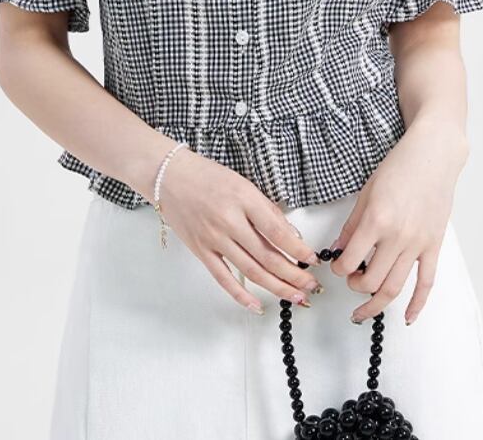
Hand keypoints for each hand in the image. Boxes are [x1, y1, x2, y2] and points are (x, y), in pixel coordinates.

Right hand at [157, 149, 322, 312]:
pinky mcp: (200, 250)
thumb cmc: (207, 176)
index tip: (313, 260)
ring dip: (276, 287)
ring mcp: (213, 238)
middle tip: (310, 285)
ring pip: (251, 271)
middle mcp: (229, 221)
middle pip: (268, 257)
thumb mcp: (243, 184)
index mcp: (244, 199)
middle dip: (294, 275)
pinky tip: (257, 305)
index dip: (299, 250)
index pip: (278, 232)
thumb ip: (266, 210)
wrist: (169, 177)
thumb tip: (290, 235)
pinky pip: (223, 278)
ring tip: (295, 296)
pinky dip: (241, 296)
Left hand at [329, 119, 468, 324]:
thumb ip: (352, 225)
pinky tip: (406, 318)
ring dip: (376, 303)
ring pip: (395, 287)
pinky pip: (426, 283)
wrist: (433, 156)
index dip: (338, 270)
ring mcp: (418, 244)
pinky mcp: (434, 246)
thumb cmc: (398, 168)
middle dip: (355, 287)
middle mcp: (397, 237)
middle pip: (371, 281)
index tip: (336, 267)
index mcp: (376, 221)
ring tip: (364, 307)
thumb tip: (338, 249)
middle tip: (350, 281)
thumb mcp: (365, 192)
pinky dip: (416, 304)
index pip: (349, 262)